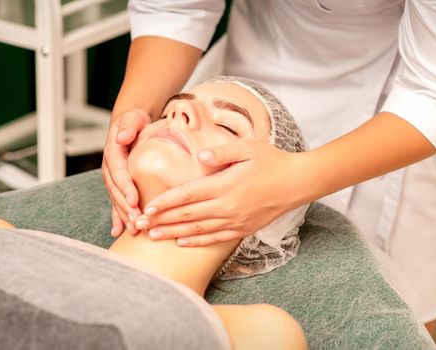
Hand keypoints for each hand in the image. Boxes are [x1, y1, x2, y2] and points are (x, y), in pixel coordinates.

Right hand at [102, 108, 150, 236]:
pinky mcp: (117, 185)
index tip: (134, 200)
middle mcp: (110, 168)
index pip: (118, 172)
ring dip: (123, 216)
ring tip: (133, 230)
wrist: (130, 125)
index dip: (125, 186)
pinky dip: (117, 217)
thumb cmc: (134, 122)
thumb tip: (122, 136)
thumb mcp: (132, 118)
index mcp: (113, 153)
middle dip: (125, 207)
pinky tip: (119, 232)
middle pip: (116, 190)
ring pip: (116, 199)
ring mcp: (112, 178)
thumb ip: (128, 126)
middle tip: (137, 221)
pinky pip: (116, 202)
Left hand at [135, 139, 302, 245]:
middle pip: (187, 216)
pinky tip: (181, 243)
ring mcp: (235, 221)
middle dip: (160, 220)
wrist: (297, 183)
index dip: (165, 203)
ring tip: (153, 236)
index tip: (146, 208)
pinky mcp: (243, 229)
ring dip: (173, 234)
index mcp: (225, 185)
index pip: (187, 195)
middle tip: (138, 225)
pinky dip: (196, 242)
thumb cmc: (272, 161)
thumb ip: (223, 152)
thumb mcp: (249, 148)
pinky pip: (215, 239)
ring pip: (198, 231)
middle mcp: (227, 206)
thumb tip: (200, 158)